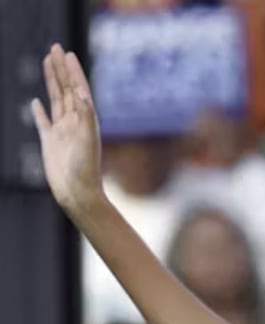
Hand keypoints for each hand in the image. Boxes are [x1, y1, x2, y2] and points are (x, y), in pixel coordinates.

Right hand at [31, 45, 105, 218]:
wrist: (77, 192)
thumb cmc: (85, 169)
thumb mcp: (86, 139)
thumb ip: (85, 116)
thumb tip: (82, 94)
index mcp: (86, 119)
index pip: (78, 88)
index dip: (72, 70)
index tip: (67, 53)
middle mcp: (74, 122)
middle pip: (66, 89)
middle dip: (61, 69)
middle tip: (56, 48)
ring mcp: (61, 131)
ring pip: (55, 100)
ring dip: (52, 81)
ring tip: (47, 63)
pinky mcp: (50, 142)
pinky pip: (43, 121)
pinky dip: (39, 111)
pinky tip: (36, 102)